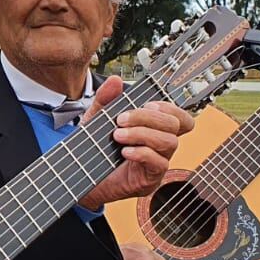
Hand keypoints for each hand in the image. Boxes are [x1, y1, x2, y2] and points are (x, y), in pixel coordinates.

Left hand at [77, 77, 193, 210]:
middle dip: (148, 118)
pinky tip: (124, 152)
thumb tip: (115, 80)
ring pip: (169, 142)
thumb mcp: (96, 120)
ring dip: (142, 134)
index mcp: (154, 129)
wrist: (80, 176)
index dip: (169, 107)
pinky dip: (142, 153)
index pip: (179, 116)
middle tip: (121, 120)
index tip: (145, 104)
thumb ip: (105, 100)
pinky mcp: (150, 179)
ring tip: (118, 136)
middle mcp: (160, 146)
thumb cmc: (94, 149)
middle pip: (175, 125)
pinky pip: (159, 163)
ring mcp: (158, 163)